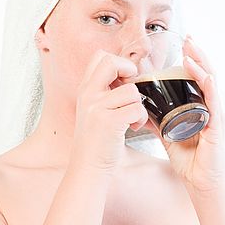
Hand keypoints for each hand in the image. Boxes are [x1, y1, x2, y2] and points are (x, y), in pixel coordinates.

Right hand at [72, 50, 148, 174]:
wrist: (88, 168)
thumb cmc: (96, 142)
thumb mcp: (93, 111)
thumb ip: (105, 92)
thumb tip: (129, 77)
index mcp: (85, 90)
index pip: (100, 57)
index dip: (119, 63)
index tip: (124, 80)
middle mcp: (88, 95)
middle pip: (111, 62)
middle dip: (129, 72)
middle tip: (130, 92)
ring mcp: (97, 108)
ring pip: (131, 90)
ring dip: (138, 105)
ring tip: (131, 119)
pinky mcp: (109, 122)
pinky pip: (136, 109)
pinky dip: (140, 119)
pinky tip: (132, 128)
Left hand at [156, 35, 224, 193]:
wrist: (199, 182)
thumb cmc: (189, 160)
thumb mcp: (168, 135)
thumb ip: (157, 121)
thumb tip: (140, 108)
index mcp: (201, 108)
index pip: (198, 78)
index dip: (192, 60)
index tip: (182, 44)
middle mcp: (211, 108)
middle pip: (207, 74)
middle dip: (197, 55)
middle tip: (188, 38)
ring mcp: (216, 116)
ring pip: (212, 84)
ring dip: (202, 65)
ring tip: (191, 50)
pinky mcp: (217, 128)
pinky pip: (214, 103)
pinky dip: (209, 87)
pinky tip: (204, 76)